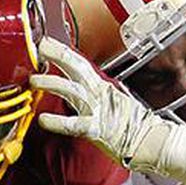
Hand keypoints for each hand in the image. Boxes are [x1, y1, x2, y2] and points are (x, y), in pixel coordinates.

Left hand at [30, 37, 169, 167]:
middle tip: (40, 47)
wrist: (150, 141)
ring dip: (51, 83)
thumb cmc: (134, 125)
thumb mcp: (116, 100)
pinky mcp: (96, 130)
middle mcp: (99, 95)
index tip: (46, 42)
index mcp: (102, 88)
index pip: (79, 64)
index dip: (62, 51)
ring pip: (72, 91)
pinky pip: (74, 125)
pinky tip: (43, 120)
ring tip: (34, 80)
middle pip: (76, 69)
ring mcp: (97, 110)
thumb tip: (90, 84)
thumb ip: (100, 92)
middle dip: (57, 56)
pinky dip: (58, 122)